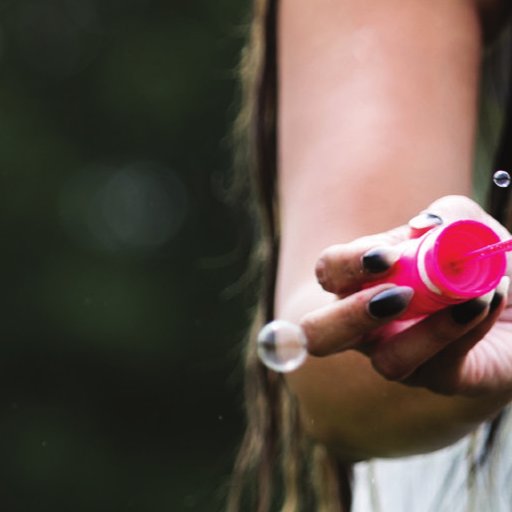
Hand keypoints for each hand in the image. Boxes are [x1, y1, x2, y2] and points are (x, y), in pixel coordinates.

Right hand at [301, 195, 511, 398]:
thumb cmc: (479, 259)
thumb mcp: (468, 226)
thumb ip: (446, 216)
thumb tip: (422, 227)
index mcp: (362, 280)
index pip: (329, 273)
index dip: (345, 265)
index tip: (386, 256)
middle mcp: (369, 324)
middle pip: (320, 336)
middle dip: (350, 316)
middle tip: (398, 296)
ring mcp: (400, 354)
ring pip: (388, 363)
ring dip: (431, 329)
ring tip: (475, 296)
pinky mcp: (440, 378)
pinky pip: (442, 366)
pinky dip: (467, 329)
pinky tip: (489, 301)